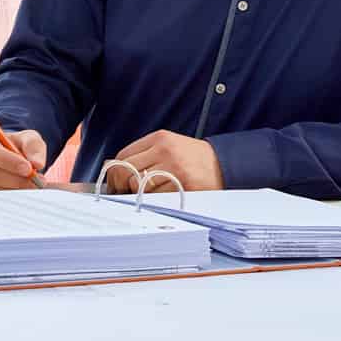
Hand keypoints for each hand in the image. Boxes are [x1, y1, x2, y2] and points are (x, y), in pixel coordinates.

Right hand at [0, 128, 46, 191]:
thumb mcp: (28, 139)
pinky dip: (7, 200)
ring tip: (30, 187)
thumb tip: (37, 163)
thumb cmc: (16, 147)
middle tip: (35, 182)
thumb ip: (33, 147)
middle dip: (15, 179)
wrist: (9, 159)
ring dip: (13, 191)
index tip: (28, 168)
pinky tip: (19, 193)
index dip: (8, 161)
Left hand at [107, 131, 224, 192]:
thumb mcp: (169, 146)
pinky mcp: (183, 185)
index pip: (124, 155)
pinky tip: (160, 199)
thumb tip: (116, 170)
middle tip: (124, 194)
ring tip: (145, 196)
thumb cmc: (194, 158)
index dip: (114, 172)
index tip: (115, 182)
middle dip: (121, 186)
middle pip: (127, 170)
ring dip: (139, 195)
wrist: (225, 164)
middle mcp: (165, 151)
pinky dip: (154, 201)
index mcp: (159, 138)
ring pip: (139, 186)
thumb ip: (145, 154)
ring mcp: (174, 168)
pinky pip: (156, 197)